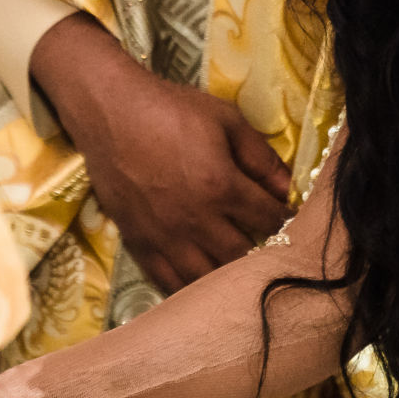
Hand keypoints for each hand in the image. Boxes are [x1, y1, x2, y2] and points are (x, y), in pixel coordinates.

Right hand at [31, 14, 291, 289]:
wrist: (110, 112)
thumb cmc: (171, 110)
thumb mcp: (226, 120)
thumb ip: (260, 156)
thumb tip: (288, 188)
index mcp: (221, 186)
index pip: (269, 219)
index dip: (284, 219)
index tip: (287, 217)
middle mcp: (194, 220)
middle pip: (242, 256)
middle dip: (260, 251)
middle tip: (266, 244)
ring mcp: (164, 237)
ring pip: (206, 278)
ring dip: (226, 276)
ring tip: (235, 265)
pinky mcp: (138, 244)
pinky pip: (167, 281)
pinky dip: (189, 288)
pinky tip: (200, 283)